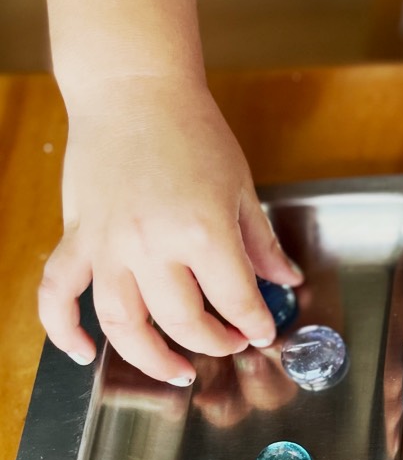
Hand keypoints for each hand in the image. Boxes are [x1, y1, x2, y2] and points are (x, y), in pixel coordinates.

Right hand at [38, 76, 302, 383]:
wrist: (134, 87)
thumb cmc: (192, 131)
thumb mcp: (241, 187)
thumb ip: (262, 242)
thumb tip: (287, 278)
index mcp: (202, 231)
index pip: (236, 301)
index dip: (255, 324)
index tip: (262, 331)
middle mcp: (152, 246)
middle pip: (185, 322)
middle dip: (216, 343)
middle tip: (230, 344)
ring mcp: (108, 245)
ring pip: (123, 326)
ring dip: (151, 359)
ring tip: (177, 371)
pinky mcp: (78, 237)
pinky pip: (58, 294)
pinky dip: (63, 330)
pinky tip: (82, 355)